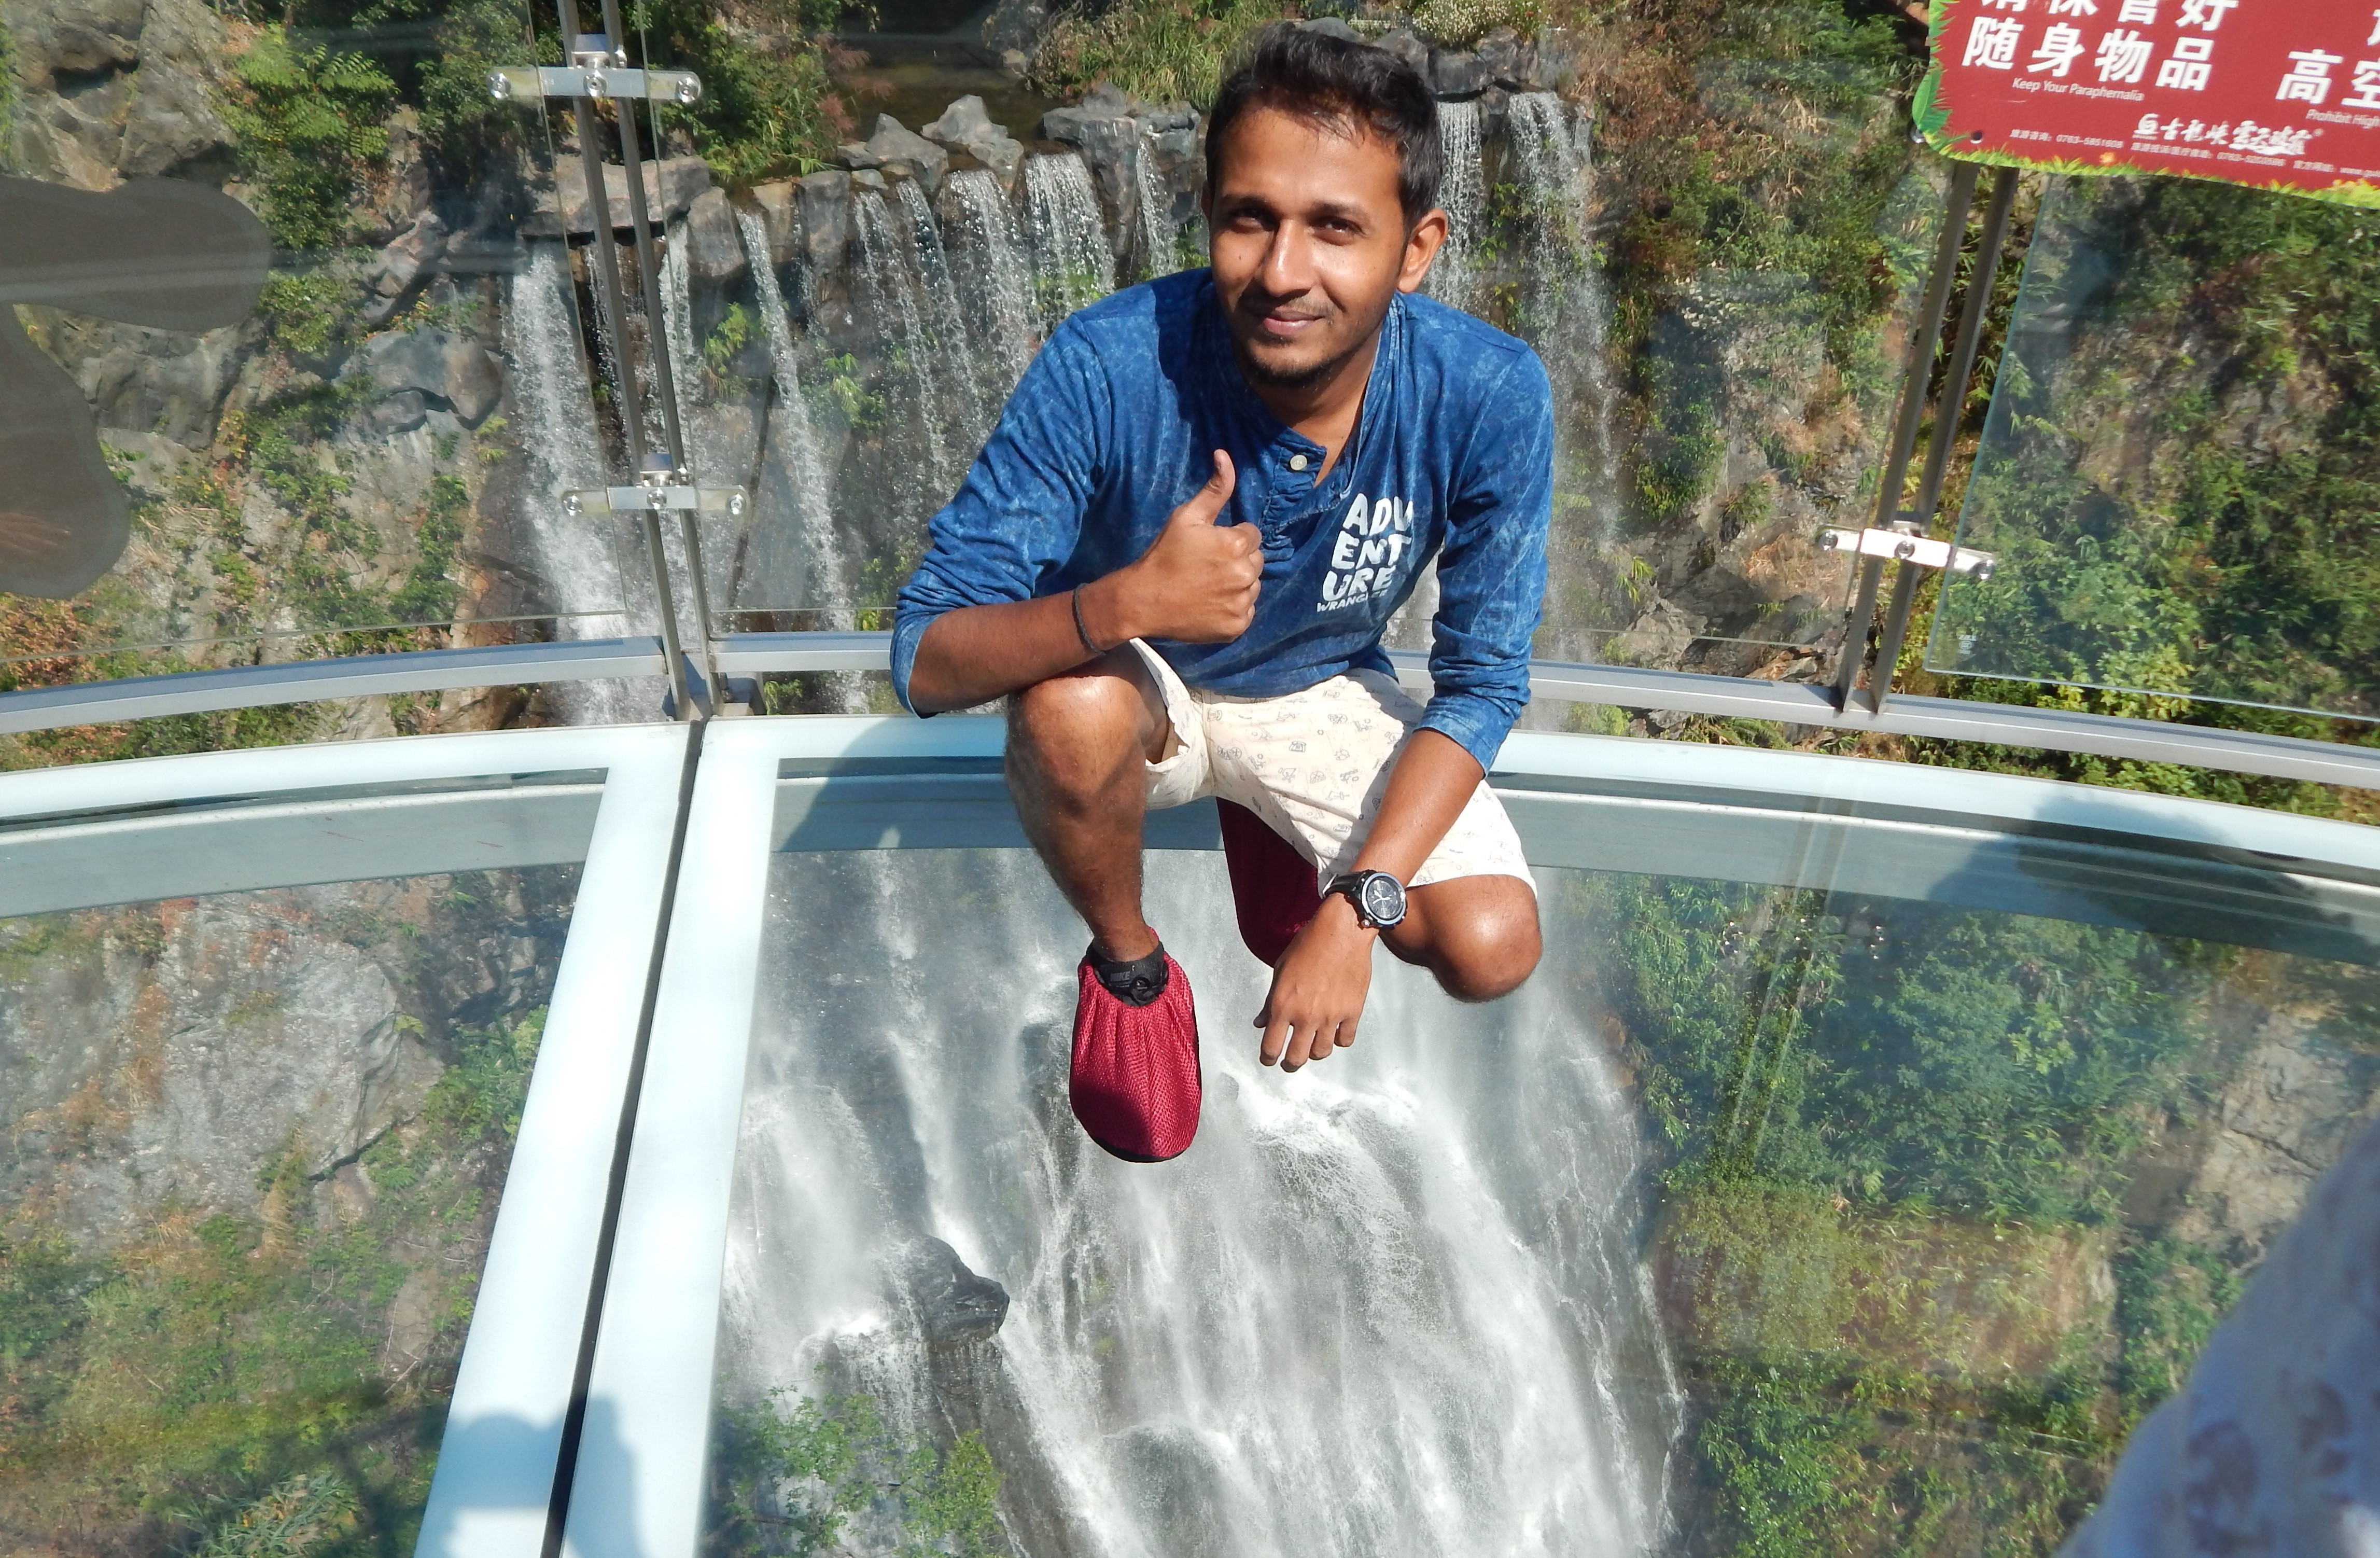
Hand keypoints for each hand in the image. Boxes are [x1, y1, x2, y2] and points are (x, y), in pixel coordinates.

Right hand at [1092, 451, 1261, 644]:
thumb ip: (1214, 489)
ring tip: (1209, 585)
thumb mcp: (1186, 517)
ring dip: (1238, 584)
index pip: (1252, 535)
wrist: (1143, 600)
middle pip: (1256, 561)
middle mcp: (1246, 575)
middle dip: (1238, 560)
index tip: (1210, 547)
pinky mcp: (1237, 626)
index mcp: (1237, 545)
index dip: (1232, 538)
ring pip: (1253, 587)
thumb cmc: (1164, 555)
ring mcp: (1242, 604)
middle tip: (1208, 566)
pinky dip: (1233, 608)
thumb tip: (1225, 455)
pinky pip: (1246, 611)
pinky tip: (1210, 604)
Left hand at [1254, 894, 1373, 1070]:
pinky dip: (1339, 1039)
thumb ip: (1270, 1001)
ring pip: (1321, 1052)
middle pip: (1296, 1057)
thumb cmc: (1308, 944)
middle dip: (1290, 1063)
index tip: (1269, 1059)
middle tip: (1290, 1062)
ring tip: (1313, 1046)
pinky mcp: (1352, 1012)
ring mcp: (1330, 1016)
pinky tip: (1335, 1032)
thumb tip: (1260, 1022)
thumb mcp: (1280, 970)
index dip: (1268, 1058)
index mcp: (1282, 1005)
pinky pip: (1345, 1039)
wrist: (1342, 931)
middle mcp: (1305, 1015)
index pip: (1270, 1046)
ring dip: (1315, 1052)